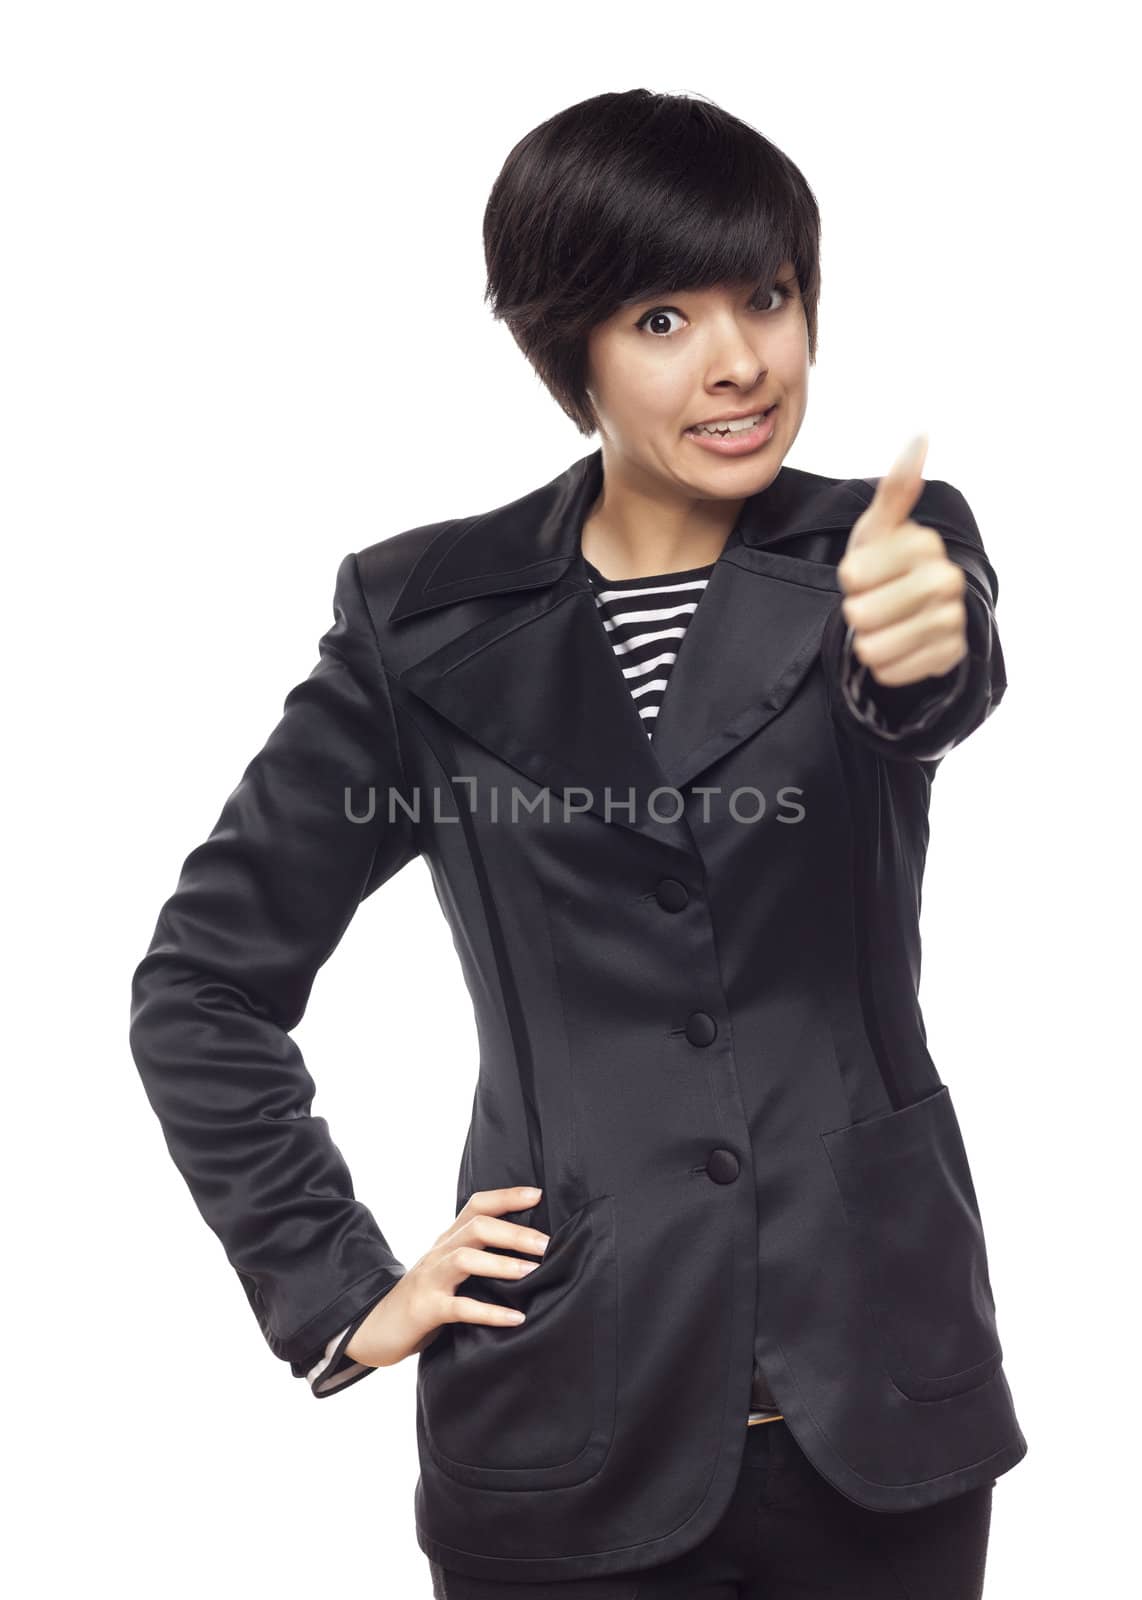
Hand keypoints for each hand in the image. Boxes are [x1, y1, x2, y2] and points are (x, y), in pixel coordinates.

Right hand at [343, 1186, 549, 1366]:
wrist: (375, 1326)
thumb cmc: (424, 1296)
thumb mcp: (448, 1269)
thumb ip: (477, 1254)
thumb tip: (525, 1250)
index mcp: (448, 1239)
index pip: (476, 1206)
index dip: (506, 1196)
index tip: (538, 1195)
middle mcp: (439, 1252)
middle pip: (476, 1227)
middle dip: (513, 1232)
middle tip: (547, 1244)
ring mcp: (431, 1280)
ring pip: (465, 1260)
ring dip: (501, 1264)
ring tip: (532, 1272)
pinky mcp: (426, 1309)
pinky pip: (459, 1308)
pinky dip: (489, 1312)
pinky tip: (515, 1318)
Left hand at [836, 434, 967, 687]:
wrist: (915, 614)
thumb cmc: (887, 564)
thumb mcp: (880, 528)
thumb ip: (895, 490)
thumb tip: (921, 436)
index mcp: (923, 545)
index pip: (852, 576)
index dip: (849, 579)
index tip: (866, 574)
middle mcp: (946, 580)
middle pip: (861, 614)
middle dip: (857, 613)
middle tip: (875, 602)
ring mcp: (952, 620)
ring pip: (874, 649)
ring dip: (868, 642)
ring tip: (884, 626)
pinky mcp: (950, 656)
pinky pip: (891, 673)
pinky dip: (886, 666)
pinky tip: (899, 646)